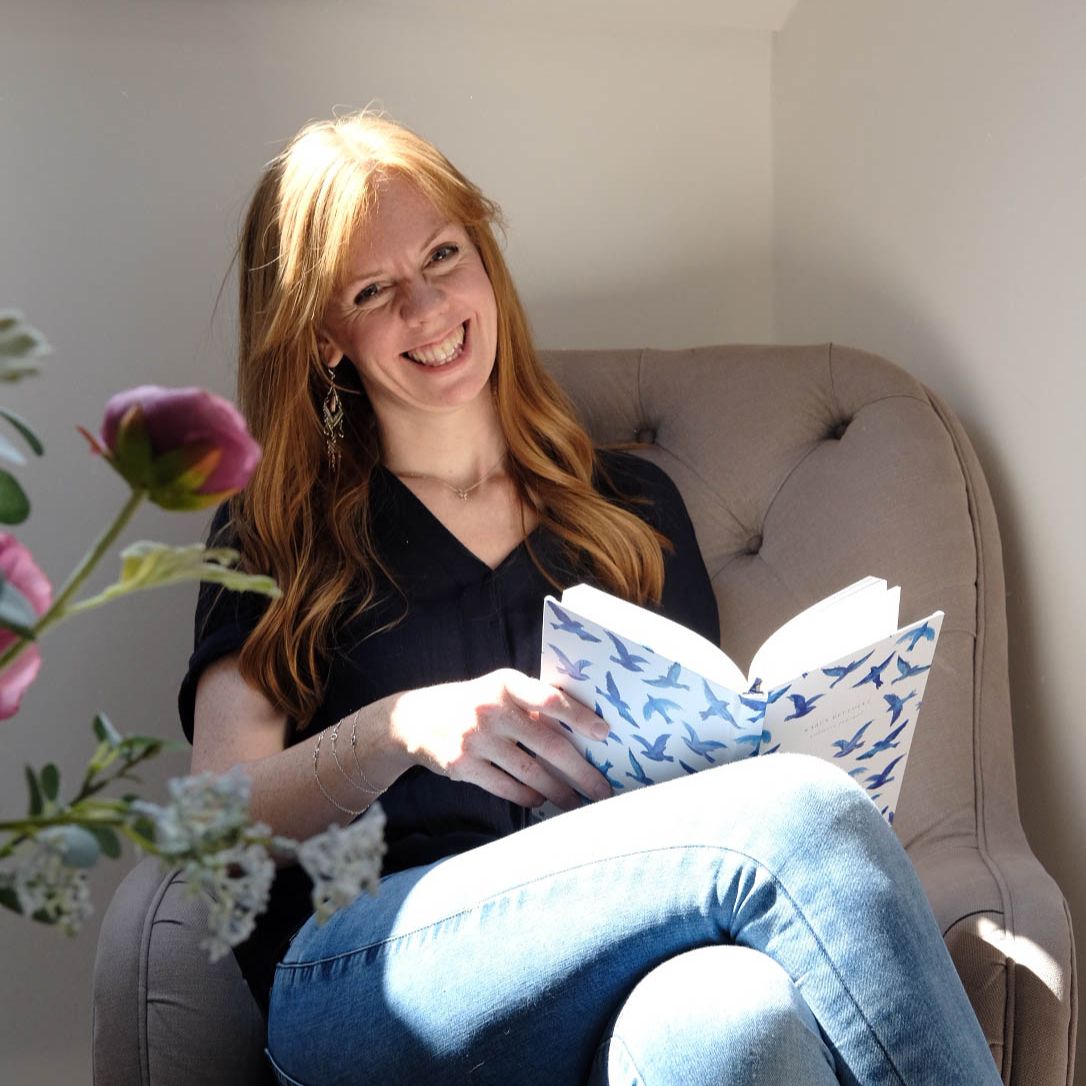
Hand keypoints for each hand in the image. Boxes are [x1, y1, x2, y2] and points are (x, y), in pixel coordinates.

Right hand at [389, 668, 612, 810]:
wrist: (415, 719)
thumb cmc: (473, 703)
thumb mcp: (498, 690)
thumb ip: (532, 703)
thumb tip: (584, 731)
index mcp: (507, 683)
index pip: (551, 699)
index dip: (580, 717)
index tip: (605, 734)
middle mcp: (491, 709)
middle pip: (549, 745)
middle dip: (581, 771)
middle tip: (603, 789)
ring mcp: (476, 739)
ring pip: (531, 773)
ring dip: (559, 792)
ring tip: (576, 802)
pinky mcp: (463, 765)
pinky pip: (507, 787)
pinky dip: (528, 797)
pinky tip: (540, 801)